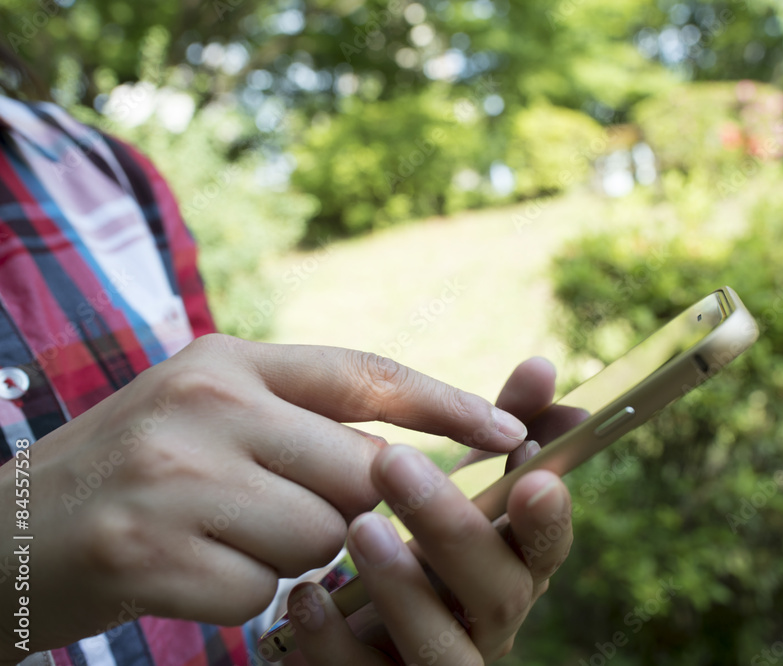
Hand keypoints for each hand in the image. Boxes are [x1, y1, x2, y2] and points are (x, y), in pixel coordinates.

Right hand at [0, 335, 528, 660]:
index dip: (447, 402)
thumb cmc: (126, 472)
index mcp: (225, 360)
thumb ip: (298, 418)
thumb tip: (404, 453)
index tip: (510, 429)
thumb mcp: (206, 413)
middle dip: (348, 509)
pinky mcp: (151, 555)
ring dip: (288, 555)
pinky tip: (183, 574)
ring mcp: (175, 477)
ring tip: (216, 537)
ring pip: (321, 536)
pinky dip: (239, 597)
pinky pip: (263, 592)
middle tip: (278, 511)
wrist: (1, 536)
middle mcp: (205, 405)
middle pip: (360, 471)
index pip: (365, 375)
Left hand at [285, 357, 575, 664]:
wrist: (353, 623)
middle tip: (396, 463)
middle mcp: (488, 624)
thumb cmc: (420, 541)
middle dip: (454, 529)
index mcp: (513, 566)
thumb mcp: (453, 481)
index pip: (548, 547)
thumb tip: (542, 364)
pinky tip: (305, 596)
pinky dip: (336, 641)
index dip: (548, 516)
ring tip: (359, 527)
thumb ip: (495, 425)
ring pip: (442, 650)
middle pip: (499, 594)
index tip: (532, 475)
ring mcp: (438, 663)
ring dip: (404, 588)